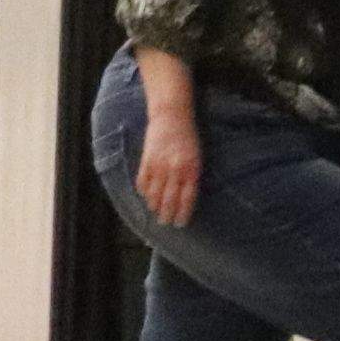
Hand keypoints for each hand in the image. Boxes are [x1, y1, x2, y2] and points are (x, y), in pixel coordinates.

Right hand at [137, 113, 202, 229]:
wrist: (171, 116)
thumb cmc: (188, 137)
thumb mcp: (196, 157)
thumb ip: (191, 176)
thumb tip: (185, 197)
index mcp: (191, 170)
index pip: (186, 199)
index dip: (182, 213)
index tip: (180, 223)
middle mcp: (175, 170)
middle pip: (169, 200)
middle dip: (167, 214)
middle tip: (165, 223)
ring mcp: (159, 166)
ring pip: (154, 194)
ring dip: (154, 206)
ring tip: (155, 212)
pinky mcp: (147, 161)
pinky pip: (142, 182)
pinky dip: (144, 192)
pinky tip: (146, 196)